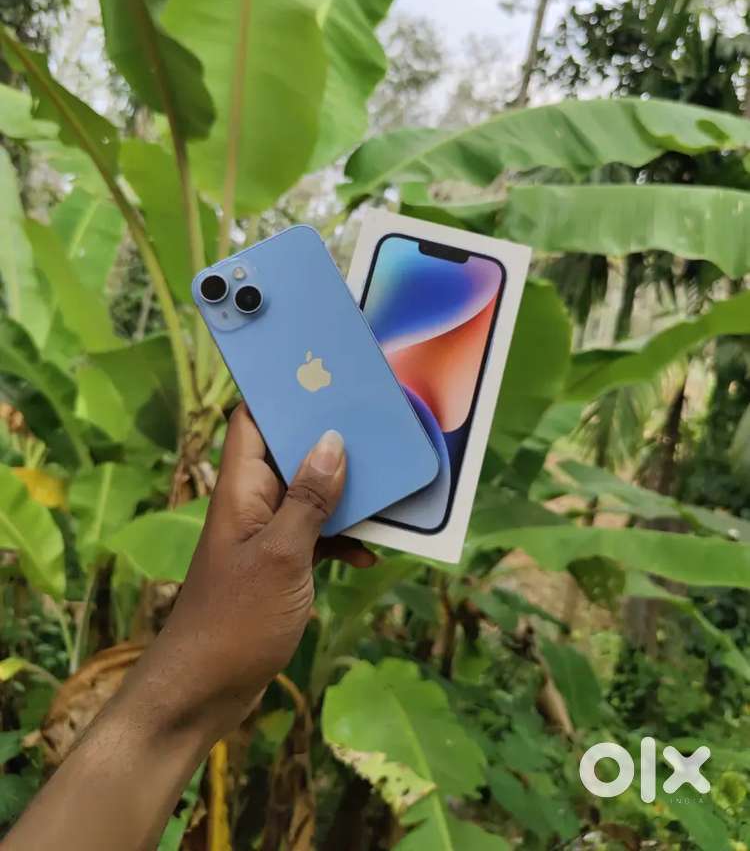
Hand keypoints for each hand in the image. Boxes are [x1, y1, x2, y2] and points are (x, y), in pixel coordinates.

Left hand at [126, 405, 375, 739]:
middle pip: (290, 453)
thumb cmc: (236, 619)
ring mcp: (264, 535)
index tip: (325, 374)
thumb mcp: (282, 555)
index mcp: (240, 488)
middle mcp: (251, 503)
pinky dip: (340, 539)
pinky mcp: (278, 565)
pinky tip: (368, 554)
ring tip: (388, 486)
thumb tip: (332, 441)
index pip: (251, 419)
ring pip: (308, 495)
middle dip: (330, 441)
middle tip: (377, 426)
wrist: (204, 690)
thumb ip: (309, 499)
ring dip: (344, 494)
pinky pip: (314, 535)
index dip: (280, 393)